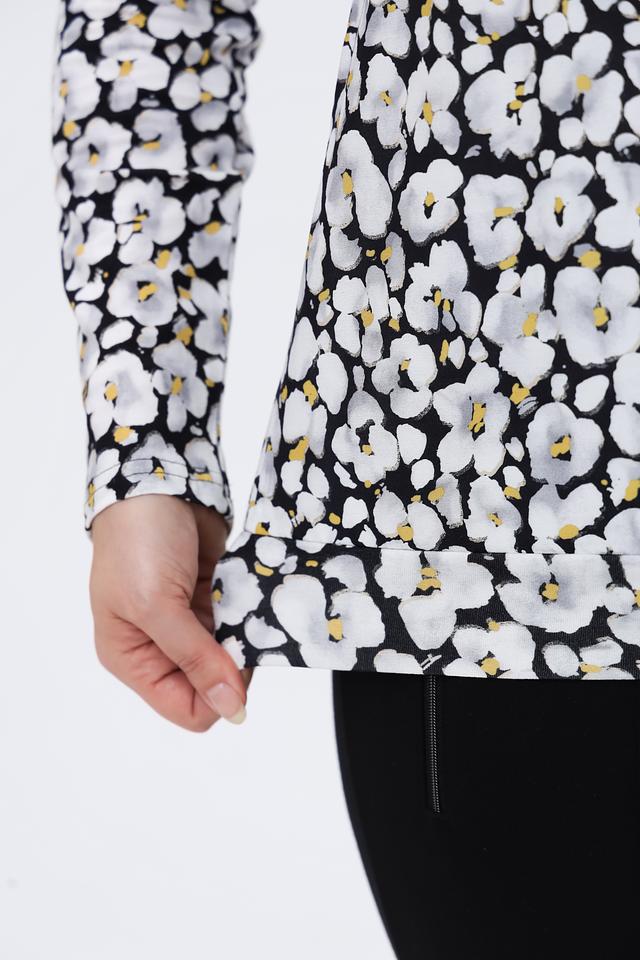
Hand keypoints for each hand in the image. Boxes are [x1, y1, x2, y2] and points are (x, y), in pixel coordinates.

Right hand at [89, 495, 250, 731]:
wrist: (156, 480)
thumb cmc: (137, 540)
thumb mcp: (156, 606)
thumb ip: (195, 659)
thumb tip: (230, 710)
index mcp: (131, 657)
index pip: (186, 708)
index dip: (217, 694)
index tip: (233, 660)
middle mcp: (159, 645)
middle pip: (214, 683)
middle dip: (234, 662)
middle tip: (241, 627)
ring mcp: (188, 620)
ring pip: (232, 653)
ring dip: (244, 634)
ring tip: (244, 606)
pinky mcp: (211, 596)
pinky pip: (240, 621)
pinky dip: (249, 612)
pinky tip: (249, 594)